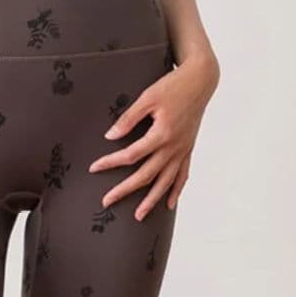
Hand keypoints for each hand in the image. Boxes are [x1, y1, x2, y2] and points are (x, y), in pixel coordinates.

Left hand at [88, 51, 219, 219]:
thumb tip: (111, 136)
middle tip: (107, 201)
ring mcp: (182, 151)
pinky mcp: (188, 150)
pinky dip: (176, 191)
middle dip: (125, 190)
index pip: (131, 155)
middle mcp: (173, 147)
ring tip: (138, 215)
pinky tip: (169, 205)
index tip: (94, 168)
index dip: (110, 162)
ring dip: (151, 200)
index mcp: (161, 134)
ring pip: (165, 182)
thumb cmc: (174, 85)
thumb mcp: (148, 97)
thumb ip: (129, 118)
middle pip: (145, 175)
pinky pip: (183, 176)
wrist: (201, 80)